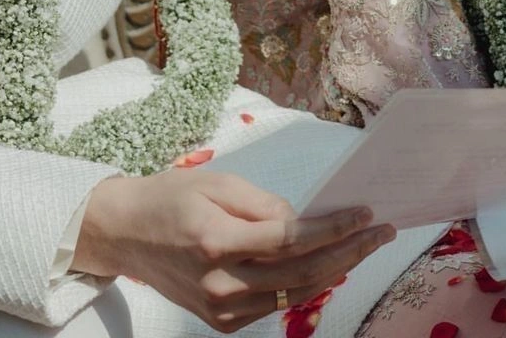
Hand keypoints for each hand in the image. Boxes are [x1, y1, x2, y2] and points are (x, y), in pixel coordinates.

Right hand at [74, 171, 394, 333]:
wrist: (124, 233)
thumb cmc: (170, 198)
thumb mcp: (215, 183)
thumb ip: (262, 204)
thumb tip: (304, 220)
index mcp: (216, 241)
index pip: (292, 239)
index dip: (334, 228)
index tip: (364, 213)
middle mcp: (221, 282)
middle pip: (302, 272)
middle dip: (349, 252)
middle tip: (380, 233)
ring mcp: (221, 309)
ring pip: (295, 293)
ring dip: (335, 270)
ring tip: (363, 247)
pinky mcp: (221, 321)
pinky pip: (275, 304)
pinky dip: (305, 284)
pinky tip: (327, 265)